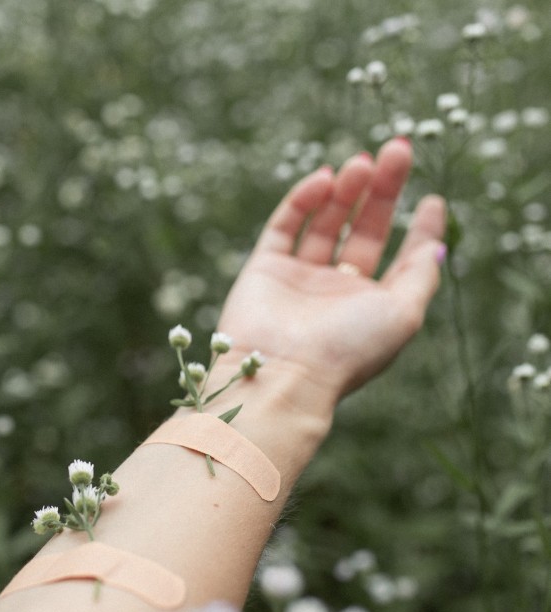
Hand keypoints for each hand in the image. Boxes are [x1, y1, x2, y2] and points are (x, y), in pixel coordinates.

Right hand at [217, 138, 444, 409]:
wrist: (283, 372)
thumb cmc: (349, 348)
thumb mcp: (404, 313)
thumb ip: (420, 274)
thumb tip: (437, 242)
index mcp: (370, 304)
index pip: (398, 256)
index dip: (417, 227)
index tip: (431, 197)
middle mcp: (335, 288)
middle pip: (363, 228)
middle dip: (382, 189)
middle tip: (398, 148)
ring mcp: (298, 276)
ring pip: (325, 221)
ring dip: (346, 188)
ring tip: (363, 160)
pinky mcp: (265, 266)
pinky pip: (285, 225)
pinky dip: (304, 199)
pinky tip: (326, 178)